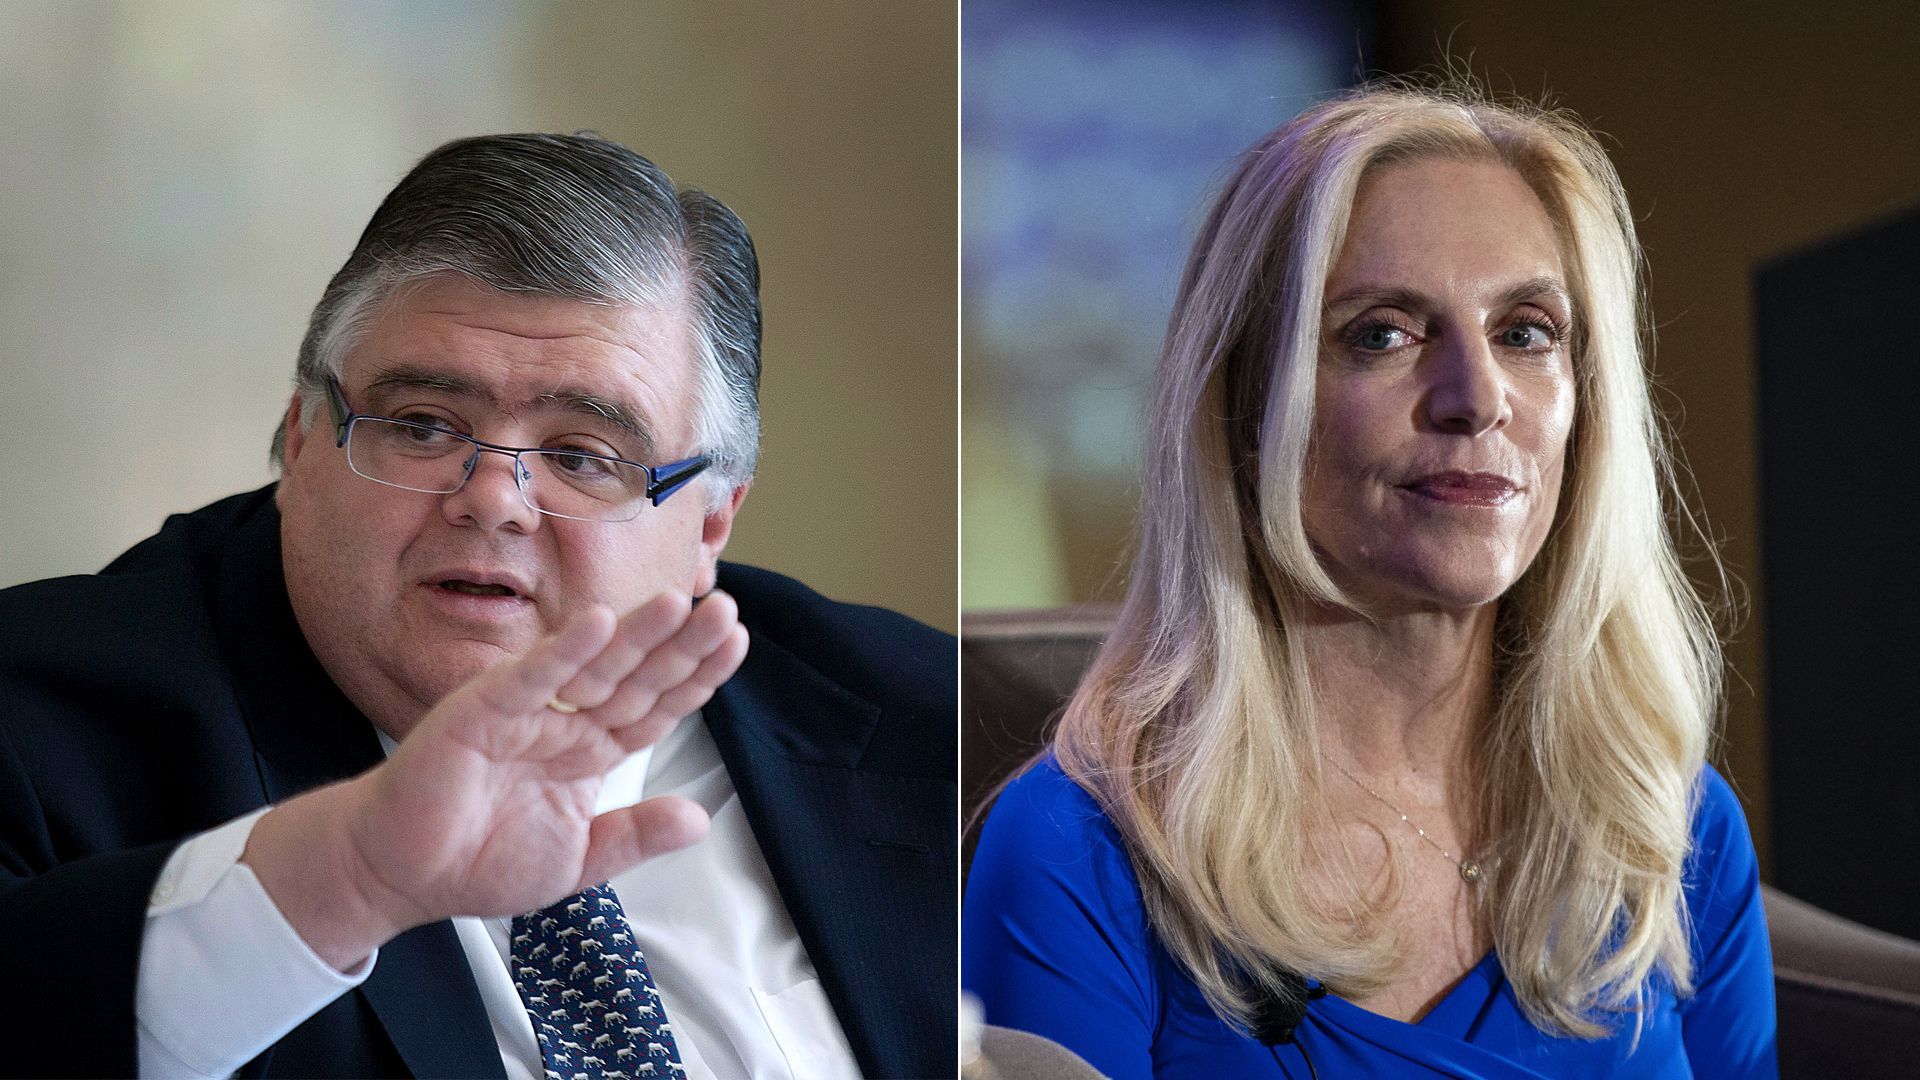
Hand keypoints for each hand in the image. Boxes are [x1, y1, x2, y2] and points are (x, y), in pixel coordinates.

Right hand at [244, 591, 747, 968]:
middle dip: (680, 645)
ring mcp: (525, 712)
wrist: (400, 874)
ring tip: (680, 603)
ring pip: (592, 667)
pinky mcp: (481, 712)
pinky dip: (563, 652)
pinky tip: (599, 623)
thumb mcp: (577, 860)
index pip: (654, 706)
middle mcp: (565, 722)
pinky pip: (531, 678)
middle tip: (725, 611)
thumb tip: (699, 819)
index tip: (736, 644)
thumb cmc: (480, 861)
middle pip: (635, 677)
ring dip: (635, 634)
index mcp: (590, 751)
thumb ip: (633, 836)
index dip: (694, 677)